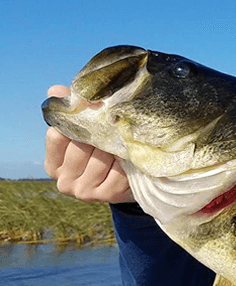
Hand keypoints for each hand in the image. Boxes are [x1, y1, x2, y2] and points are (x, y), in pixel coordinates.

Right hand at [44, 85, 133, 202]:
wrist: (128, 178)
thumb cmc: (102, 149)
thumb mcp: (85, 130)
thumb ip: (71, 110)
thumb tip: (55, 90)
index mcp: (54, 164)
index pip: (57, 136)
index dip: (76, 120)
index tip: (92, 107)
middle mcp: (65, 181)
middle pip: (81, 146)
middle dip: (100, 130)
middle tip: (115, 116)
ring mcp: (85, 191)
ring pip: (101, 156)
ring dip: (116, 143)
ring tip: (124, 133)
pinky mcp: (108, 195)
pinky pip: (119, 168)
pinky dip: (127, 158)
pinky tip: (132, 152)